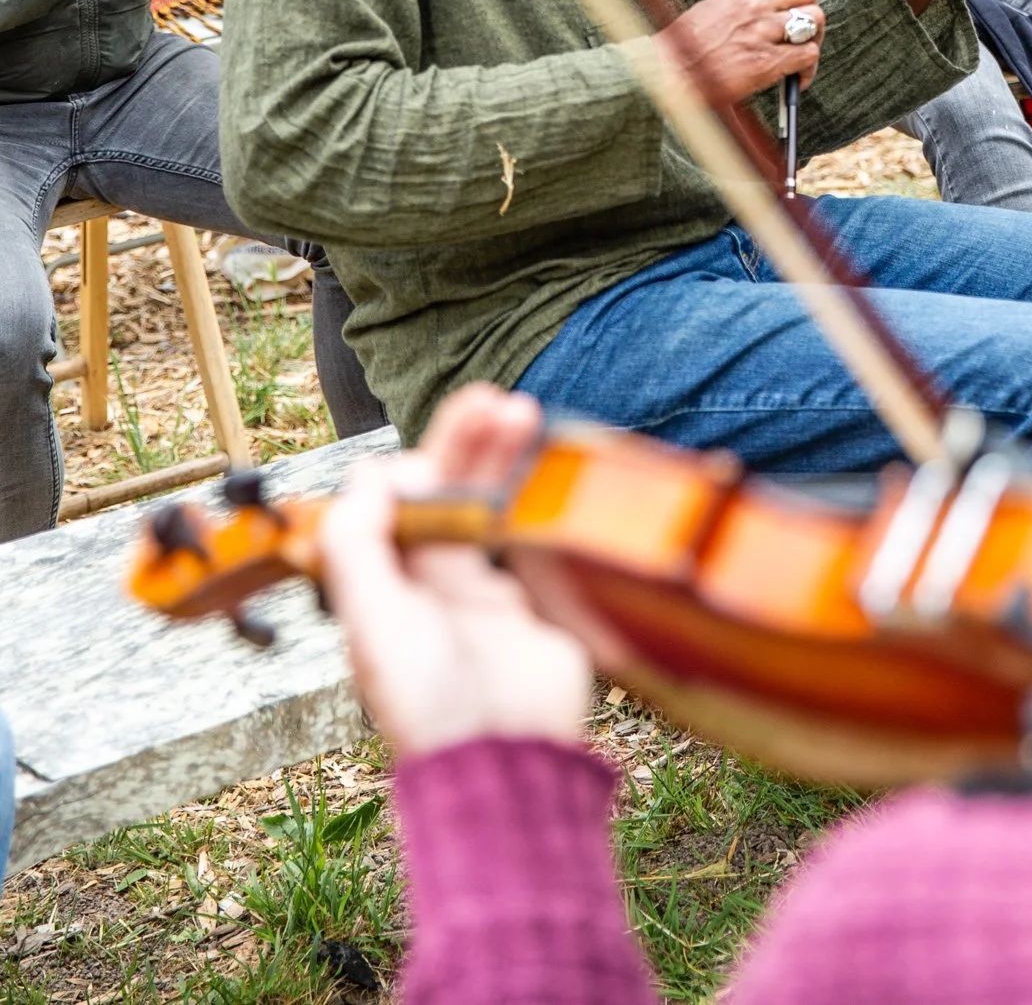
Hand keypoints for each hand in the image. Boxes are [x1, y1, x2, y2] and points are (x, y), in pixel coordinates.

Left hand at [320, 385, 594, 759]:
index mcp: (382, 584)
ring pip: (486, 500)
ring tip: (520, 410)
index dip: (407, 473)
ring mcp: (478, 588)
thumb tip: (368, 475)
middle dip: (461, 441)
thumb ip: (359, 547)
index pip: (389, 504)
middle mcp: (426, 580)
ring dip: (499, 455)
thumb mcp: (374, 622)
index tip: (427, 469)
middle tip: (487, 400)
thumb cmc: (427, 702)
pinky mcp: (525, 600)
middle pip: (441, 490)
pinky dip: (532, 493)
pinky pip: (525, 530)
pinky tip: (542, 461)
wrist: (503, 761)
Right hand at [655, 0, 824, 104]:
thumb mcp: (711, 8)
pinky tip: (797, 77)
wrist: (670, 73)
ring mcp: (763, 32)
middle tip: (806, 31)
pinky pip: (808, 54)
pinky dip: (808, 68)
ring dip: (814, 38)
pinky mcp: (767, 61)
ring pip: (813, 20)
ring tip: (804, 54)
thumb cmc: (684, 46)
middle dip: (812, 12)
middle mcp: (756, 6)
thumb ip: (739, 3)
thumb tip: (765, 6)